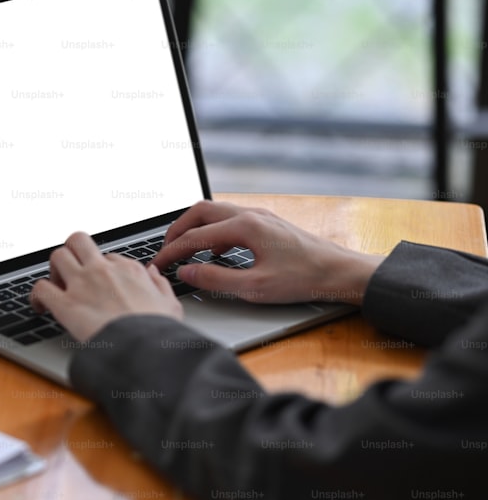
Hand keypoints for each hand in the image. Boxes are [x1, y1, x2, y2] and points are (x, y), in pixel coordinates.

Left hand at [31, 231, 182, 340]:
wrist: (143, 349)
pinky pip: (41, 287)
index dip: (100, 268)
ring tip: (57, 285)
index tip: (98, 281)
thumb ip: (160, 284)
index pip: (108, 256)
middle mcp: (102, 271)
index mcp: (128, 270)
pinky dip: (36, 295)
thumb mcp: (170, 304)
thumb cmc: (157, 331)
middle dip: (71, 251)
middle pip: (78, 241)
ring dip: (54, 269)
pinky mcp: (65, 304)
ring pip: (57, 256)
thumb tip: (153, 272)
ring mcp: (82, 285)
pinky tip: (39, 306)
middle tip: (71, 270)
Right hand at [152, 200, 383, 304]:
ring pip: (215, 211)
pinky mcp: (267, 223)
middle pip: (200, 211)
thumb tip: (186, 272)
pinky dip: (212, 231)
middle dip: (177, 230)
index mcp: (244, 227)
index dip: (172, 252)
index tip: (158, 264)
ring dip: (195, 227)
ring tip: (183, 249)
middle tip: (165, 250)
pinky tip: (214, 251)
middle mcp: (250, 214)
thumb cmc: (303, 280)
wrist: (341, 272)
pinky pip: (229, 219)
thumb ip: (215, 279)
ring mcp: (260, 216)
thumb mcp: (255, 287)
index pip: (195, 237)